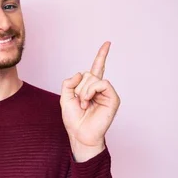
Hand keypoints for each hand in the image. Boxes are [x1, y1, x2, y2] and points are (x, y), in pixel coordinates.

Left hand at [61, 42, 119, 161]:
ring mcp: (107, 93)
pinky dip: (91, 91)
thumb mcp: (64, 98)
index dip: (101, 55)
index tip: (107, 43)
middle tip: (79, 102)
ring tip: (84, 104)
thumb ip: (68, 83)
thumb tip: (80, 73)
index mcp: (90, 87)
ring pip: (93, 78)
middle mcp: (100, 88)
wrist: (80, 134)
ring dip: (83, 91)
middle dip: (78, 87)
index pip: (96, 68)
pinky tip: (88, 102)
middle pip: (87, 73)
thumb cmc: (73, 119)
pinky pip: (102, 83)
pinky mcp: (113, 98)